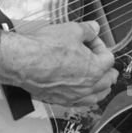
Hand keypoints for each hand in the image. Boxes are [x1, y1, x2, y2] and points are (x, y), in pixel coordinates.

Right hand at [0, 21, 117, 106]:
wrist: (23, 62)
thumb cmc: (45, 48)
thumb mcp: (71, 30)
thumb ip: (88, 30)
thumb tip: (94, 28)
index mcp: (95, 69)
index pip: (108, 58)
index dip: (100, 46)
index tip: (91, 40)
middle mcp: (87, 87)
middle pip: (107, 81)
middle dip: (107, 69)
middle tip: (102, 61)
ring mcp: (74, 96)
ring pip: (96, 97)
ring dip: (100, 88)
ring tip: (99, 81)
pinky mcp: (60, 101)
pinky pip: (79, 104)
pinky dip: (84, 98)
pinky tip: (82, 94)